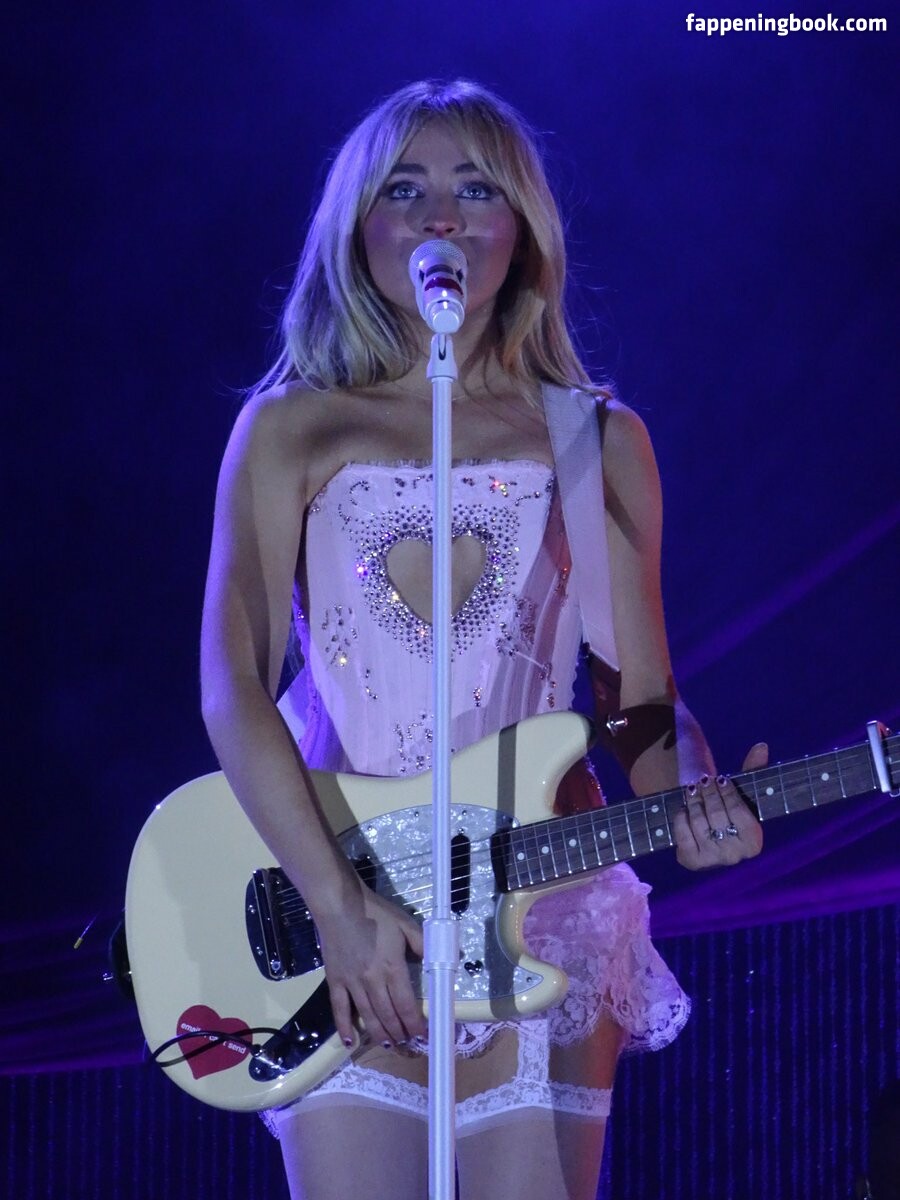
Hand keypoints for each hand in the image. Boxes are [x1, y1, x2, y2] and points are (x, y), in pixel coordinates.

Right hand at [313, 877, 425, 1049]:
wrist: (340, 905)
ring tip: (390, 1045)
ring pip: (368, 1016)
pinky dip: (343, 1027)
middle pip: (388, 1015)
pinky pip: (339, 1009)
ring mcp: (352, 983)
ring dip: (380, 1034)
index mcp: (392, 968)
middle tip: (408, 1045)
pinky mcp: (335, 981)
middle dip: (400, 1033)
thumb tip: (438, 961)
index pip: (406, 1005)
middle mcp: (372, 981)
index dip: (416, 1024)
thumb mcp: (406, 925)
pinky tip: (349, 1042)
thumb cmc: (376, 914)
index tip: (423, 1036)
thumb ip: (423, 945)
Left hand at [674, 742, 766, 869]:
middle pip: (716, 815)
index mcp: (754, 843)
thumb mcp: (743, 795)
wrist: (711, 838)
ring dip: (693, 801)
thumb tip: (761, 746)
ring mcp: (712, 861)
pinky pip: (682, 834)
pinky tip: (683, 808)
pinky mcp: (691, 861)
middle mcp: (735, 856)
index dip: (727, 792)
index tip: (721, 779)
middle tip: (704, 780)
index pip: (738, 810)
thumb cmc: (731, 813)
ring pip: (698, 822)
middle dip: (708, 793)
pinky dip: (681, 817)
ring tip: (692, 789)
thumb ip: (753, 771)